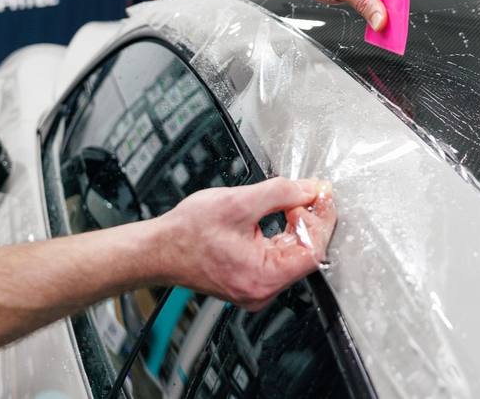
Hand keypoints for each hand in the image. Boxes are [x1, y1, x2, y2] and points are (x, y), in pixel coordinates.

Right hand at [156, 177, 335, 311]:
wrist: (159, 247)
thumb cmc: (187, 232)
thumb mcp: (238, 202)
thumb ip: (280, 193)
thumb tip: (309, 189)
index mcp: (264, 277)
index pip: (313, 251)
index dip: (321, 219)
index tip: (320, 195)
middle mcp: (263, 290)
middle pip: (305, 252)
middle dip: (309, 218)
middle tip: (305, 191)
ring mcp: (256, 286)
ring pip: (292, 253)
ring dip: (296, 224)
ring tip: (289, 200)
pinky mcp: (250, 278)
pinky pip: (277, 255)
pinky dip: (282, 232)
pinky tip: (278, 214)